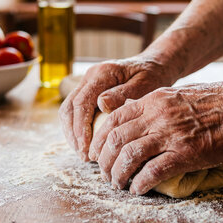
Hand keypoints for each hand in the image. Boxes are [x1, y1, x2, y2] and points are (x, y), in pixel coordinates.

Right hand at [58, 55, 173, 160]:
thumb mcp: (144, 84)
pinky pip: (75, 112)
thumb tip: (102, 104)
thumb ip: (123, 94)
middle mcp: (90, 76)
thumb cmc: (152, 76)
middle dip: (74, 134)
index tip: (86, 148)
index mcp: (102, 73)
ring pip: (68, 111)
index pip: (81, 102)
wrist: (154, 66)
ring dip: (73, 134)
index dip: (81, 128)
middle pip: (69, 107)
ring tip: (83, 154)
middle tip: (84, 156)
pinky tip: (86, 145)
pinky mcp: (88, 92)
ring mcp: (87, 83)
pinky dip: (77, 130)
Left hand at [88, 81, 222, 194]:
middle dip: (104, 160)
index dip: (99, 139)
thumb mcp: (179, 94)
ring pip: (129, 156)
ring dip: (118, 174)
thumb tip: (138, 121)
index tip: (96, 152)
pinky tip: (137, 190)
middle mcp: (156, 116)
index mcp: (153, 100)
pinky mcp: (186, 154)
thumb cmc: (219, 100)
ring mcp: (170, 135)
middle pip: (115, 139)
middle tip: (104, 173)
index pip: (113, 119)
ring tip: (117, 184)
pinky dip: (140, 183)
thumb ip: (156, 106)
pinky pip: (153, 172)